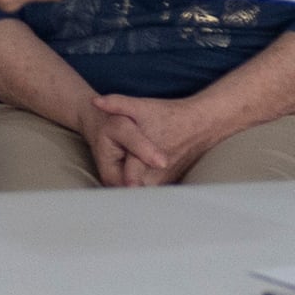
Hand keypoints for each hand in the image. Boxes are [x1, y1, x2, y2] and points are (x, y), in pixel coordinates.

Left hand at [88, 89, 230, 190]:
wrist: (200, 123)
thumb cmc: (169, 115)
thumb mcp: (141, 106)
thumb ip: (117, 104)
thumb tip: (95, 102)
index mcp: (145, 157)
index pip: (127, 179)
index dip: (115, 186)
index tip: (109, 191)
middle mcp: (156, 173)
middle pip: (130, 189)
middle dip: (118, 189)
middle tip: (107, 190)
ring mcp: (164, 179)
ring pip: (142, 192)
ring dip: (130, 190)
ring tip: (118, 188)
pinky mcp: (170, 182)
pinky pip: (152, 190)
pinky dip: (143, 188)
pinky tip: (134, 182)